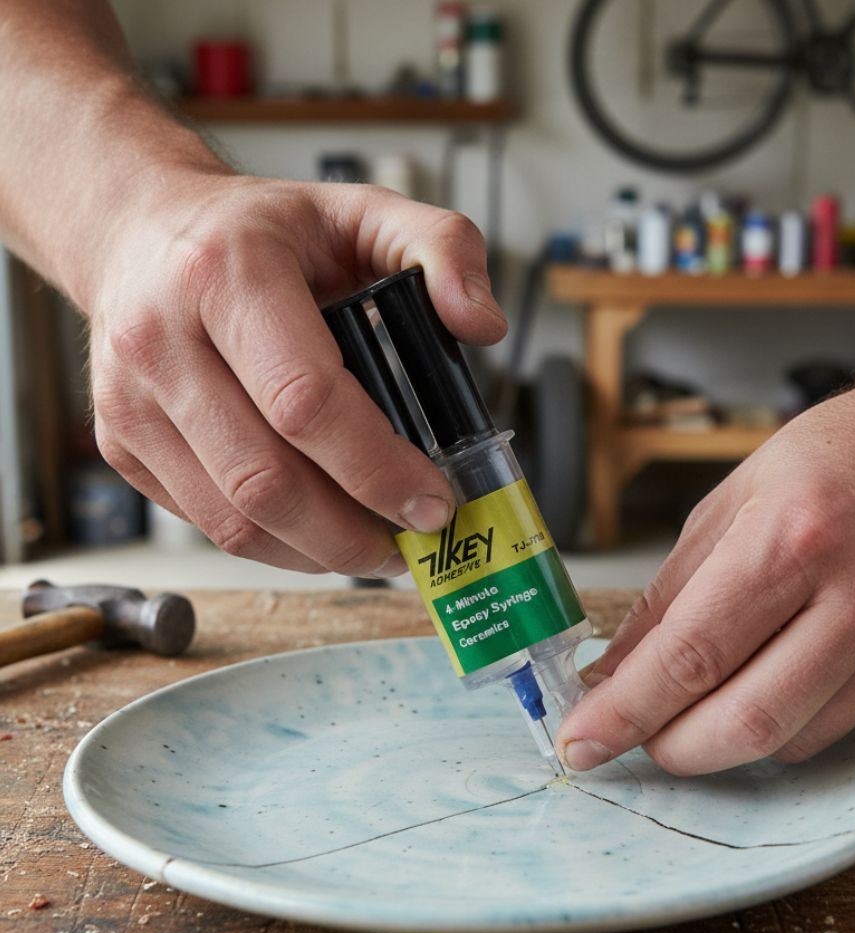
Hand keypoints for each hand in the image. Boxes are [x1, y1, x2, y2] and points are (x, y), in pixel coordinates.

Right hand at [87, 173, 506, 573]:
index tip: (433, 501)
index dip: (377, 468)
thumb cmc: (259, 232)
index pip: (305, 399)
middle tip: (412, 540)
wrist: (139, 233)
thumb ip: (443, 248)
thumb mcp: (363, 209)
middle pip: (266, 479)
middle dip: (353, 532)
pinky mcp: (122, 444)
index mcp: (228, 274)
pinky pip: (207, 524)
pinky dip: (276, 545)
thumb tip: (483, 324)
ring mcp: (132, 400)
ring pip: (233, 518)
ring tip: (375, 544)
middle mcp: (162, 339)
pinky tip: (320, 532)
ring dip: (318, 551)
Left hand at [556, 371, 854, 774]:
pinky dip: (791, 718)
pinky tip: (781, 674)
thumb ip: (669, 595)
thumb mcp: (735, 497)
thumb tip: (616, 672)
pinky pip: (843, 724)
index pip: (691, 654)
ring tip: (707, 696)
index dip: (624, 711)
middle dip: (673, 747)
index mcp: (797, 533)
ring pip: (793, 739)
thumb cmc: (847, 450)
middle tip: (638, 735)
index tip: (581, 741)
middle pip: (745, 721)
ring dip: (730, 736)